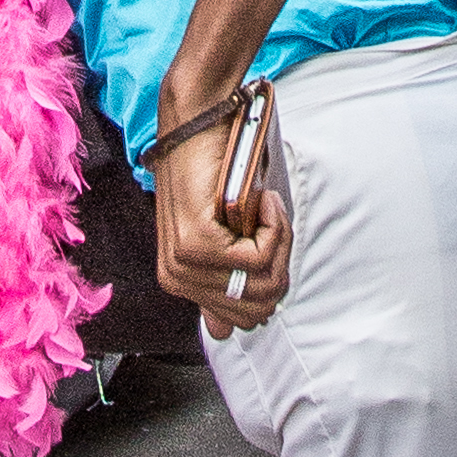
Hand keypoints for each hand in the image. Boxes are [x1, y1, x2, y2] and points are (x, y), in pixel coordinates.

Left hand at [153, 97, 291, 339]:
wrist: (196, 122)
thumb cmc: (215, 170)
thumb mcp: (223, 232)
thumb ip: (223, 281)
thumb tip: (224, 334)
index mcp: (181, 281)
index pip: (241, 321)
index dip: (268, 281)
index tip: (265, 241)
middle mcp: (177, 279)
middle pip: (259, 307)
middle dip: (278, 262)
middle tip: (268, 221)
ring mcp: (184, 263)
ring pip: (264, 282)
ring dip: (278, 240)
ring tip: (261, 208)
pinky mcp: (196, 244)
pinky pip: (260, 256)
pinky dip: (274, 225)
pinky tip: (260, 201)